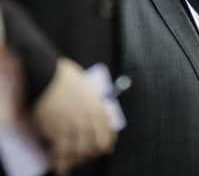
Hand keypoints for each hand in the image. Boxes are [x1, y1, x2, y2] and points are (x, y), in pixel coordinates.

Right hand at [32, 58, 116, 174]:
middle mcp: (90, 119)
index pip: (108, 132)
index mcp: (99, 107)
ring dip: (76, 159)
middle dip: (90, 153)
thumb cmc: (65, 76)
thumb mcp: (88, 87)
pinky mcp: (58, 131)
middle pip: (95, 146)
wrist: (47, 75)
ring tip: (71, 163)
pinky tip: (60, 167)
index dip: (106, 143)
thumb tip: (96, 110)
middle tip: (84, 156)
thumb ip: (93, 101)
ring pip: (80, 152)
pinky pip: (62, 153)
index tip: (105, 148)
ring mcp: (75, 126)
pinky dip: (61, 163)